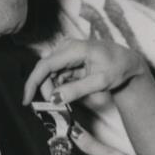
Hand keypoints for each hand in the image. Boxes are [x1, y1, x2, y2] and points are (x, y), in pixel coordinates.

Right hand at [23, 39, 145, 106]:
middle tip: (56, 107)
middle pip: (45, 70)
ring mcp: (67, 52)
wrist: (128, 62)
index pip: (45, 65)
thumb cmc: (118, 68)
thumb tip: (55, 99)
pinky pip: (57, 75)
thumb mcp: (101, 82)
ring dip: (53, 90)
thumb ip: (77, 90)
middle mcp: (68, 47)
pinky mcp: (68, 59)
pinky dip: (59, 87)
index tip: (26, 100)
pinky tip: (68, 94)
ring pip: (50, 74)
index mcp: (76, 49)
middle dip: (46, 90)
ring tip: (66, 101)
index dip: (33, 83)